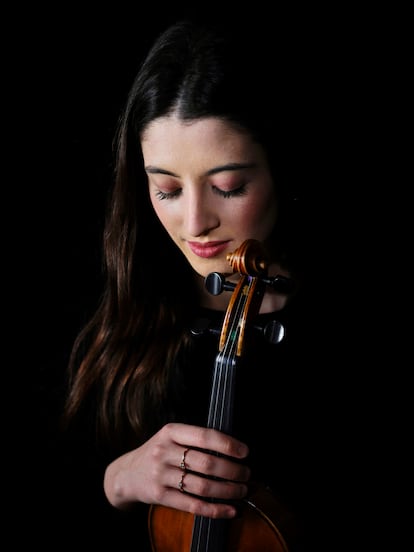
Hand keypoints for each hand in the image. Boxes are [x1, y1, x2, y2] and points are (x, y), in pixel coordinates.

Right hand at [104, 422, 249, 518]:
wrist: (127, 473)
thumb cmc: (159, 453)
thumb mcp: (171, 437)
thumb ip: (195, 439)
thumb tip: (233, 449)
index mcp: (170, 432)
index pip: (204, 436)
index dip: (228, 444)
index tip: (245, 452)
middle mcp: (164, 451)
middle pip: (206, 462)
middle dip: (232, 470)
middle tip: (247, 474)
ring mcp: (160, 475)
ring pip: (202, 486)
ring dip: (227, 490)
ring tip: (242, 490)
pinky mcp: (159, 496)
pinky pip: (192, 505)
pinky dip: (215, 509)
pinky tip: (230, 510)